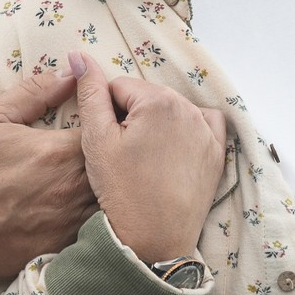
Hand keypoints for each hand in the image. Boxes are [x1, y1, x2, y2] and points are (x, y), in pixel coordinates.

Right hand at [0, 65, 95, 281]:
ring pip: (112, 198)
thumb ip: (34, 91)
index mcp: (61, 152)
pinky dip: (97, 215)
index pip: (108, 128)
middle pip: (117, 165)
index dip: (110, 121)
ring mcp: (74, 221)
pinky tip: (86, 207)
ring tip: (105, 176)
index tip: (106, 117)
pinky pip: (96, 228)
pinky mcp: (67, 247)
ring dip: (111, 185)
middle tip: (111, 145)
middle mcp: (76, 188)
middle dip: (115, 153)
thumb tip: (71, 72)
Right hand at [69, 51, 226, 262]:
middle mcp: (188, 109)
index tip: (106, 142)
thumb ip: (89, 92)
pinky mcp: (216, 152)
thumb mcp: (96, 139)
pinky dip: (187, 130)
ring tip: (144, 159)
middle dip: (131, 117)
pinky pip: (202, 124)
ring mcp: (207, 131)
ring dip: (155, 124)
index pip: (119, 88)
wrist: (153, 240)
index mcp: (158, 100)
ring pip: (170, 110)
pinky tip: (171, 151)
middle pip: (146, 97)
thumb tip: (78, 55)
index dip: (105, 113)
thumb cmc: (121, 191)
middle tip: (123, 155)